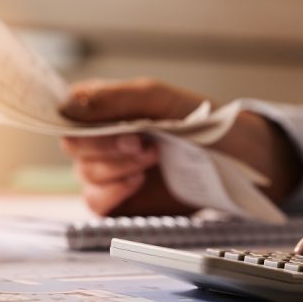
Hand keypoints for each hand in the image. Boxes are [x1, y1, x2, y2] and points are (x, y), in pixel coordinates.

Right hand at [59, 78, 302, 215]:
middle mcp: (101, 140)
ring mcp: (109, 172)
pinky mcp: (120, 202)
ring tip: (151, 159)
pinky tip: (137, 182)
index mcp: (104, 109)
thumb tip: (68, 104)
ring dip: (116, 168)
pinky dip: (112, 193)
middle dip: (107, 146)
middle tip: (144, 144)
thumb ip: (114, 98)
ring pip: (85, 175)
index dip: (80, 122)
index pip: (66, 113)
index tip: (111, 125)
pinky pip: (96, 203)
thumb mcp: (158, 99)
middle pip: (73, 146)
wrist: (236, 159)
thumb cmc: (200, 121)